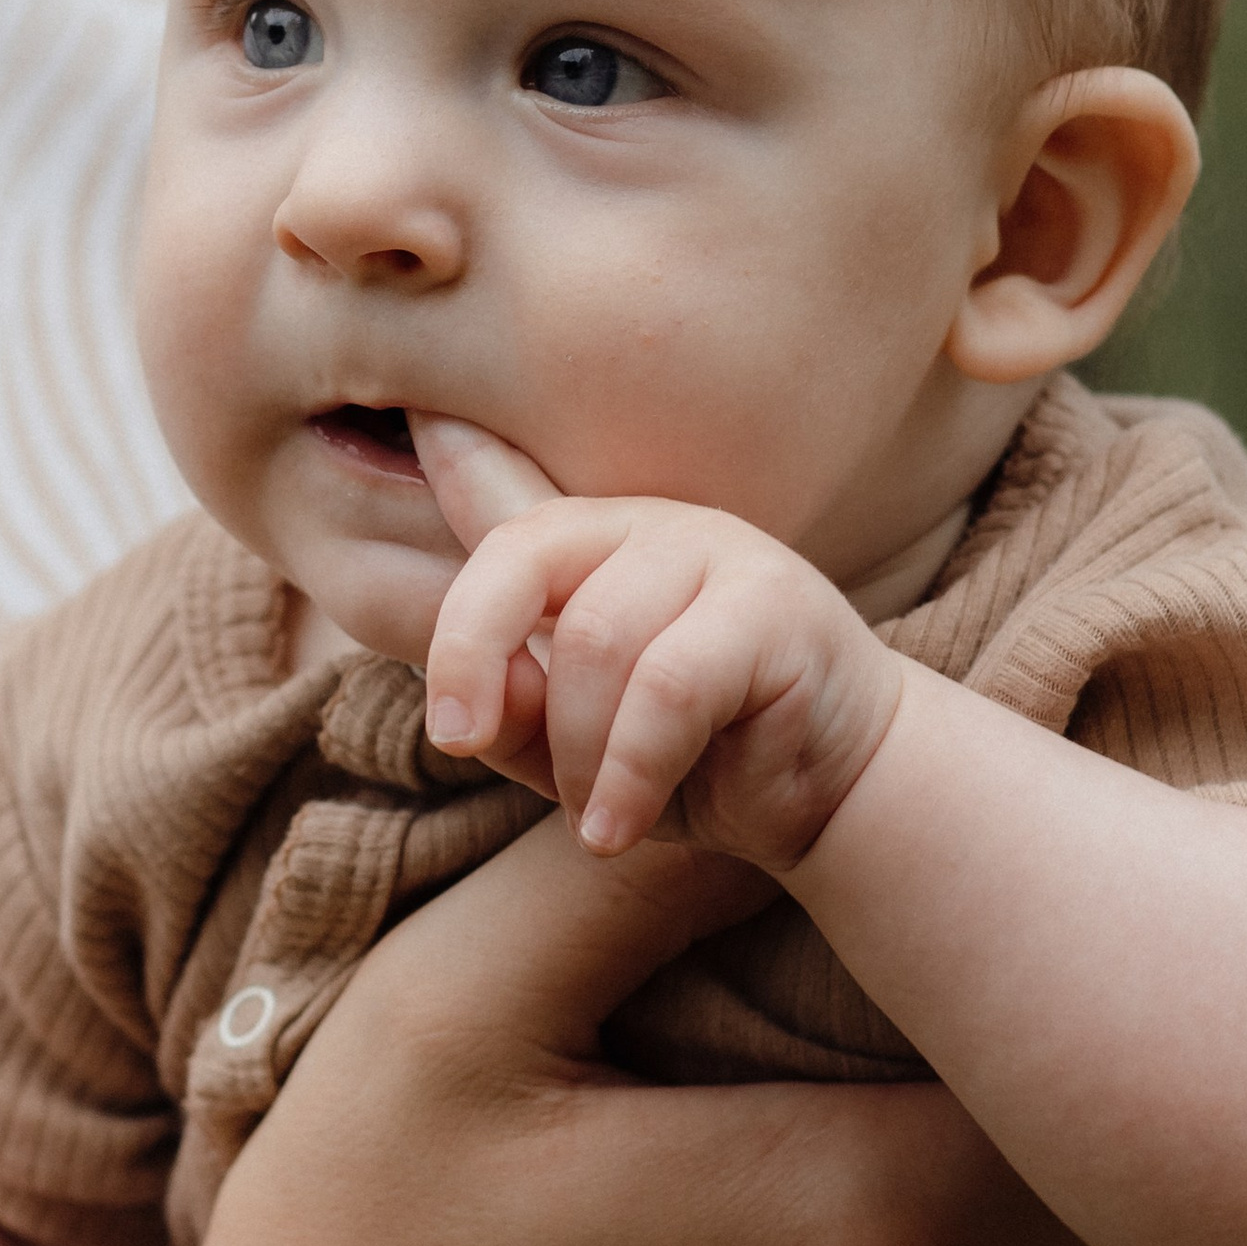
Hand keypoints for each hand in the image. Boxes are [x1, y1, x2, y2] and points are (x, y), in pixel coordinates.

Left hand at [414, 414, 899, 865]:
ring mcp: (715, 551)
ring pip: (593, 641)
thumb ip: (511, 712)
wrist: (834, 792)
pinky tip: (618, 828)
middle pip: (520, 560)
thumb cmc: (692, 764)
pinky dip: (629, 770)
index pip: (496, 487)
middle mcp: (645, 526)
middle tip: (461, 742)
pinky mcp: (774, 605)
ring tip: (595, 816)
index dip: (450, 448)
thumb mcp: (569, 749)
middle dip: (470, 659)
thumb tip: (479, 695)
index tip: (412, 417)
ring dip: (575, 752)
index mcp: (584, 544)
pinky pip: (667, 688)